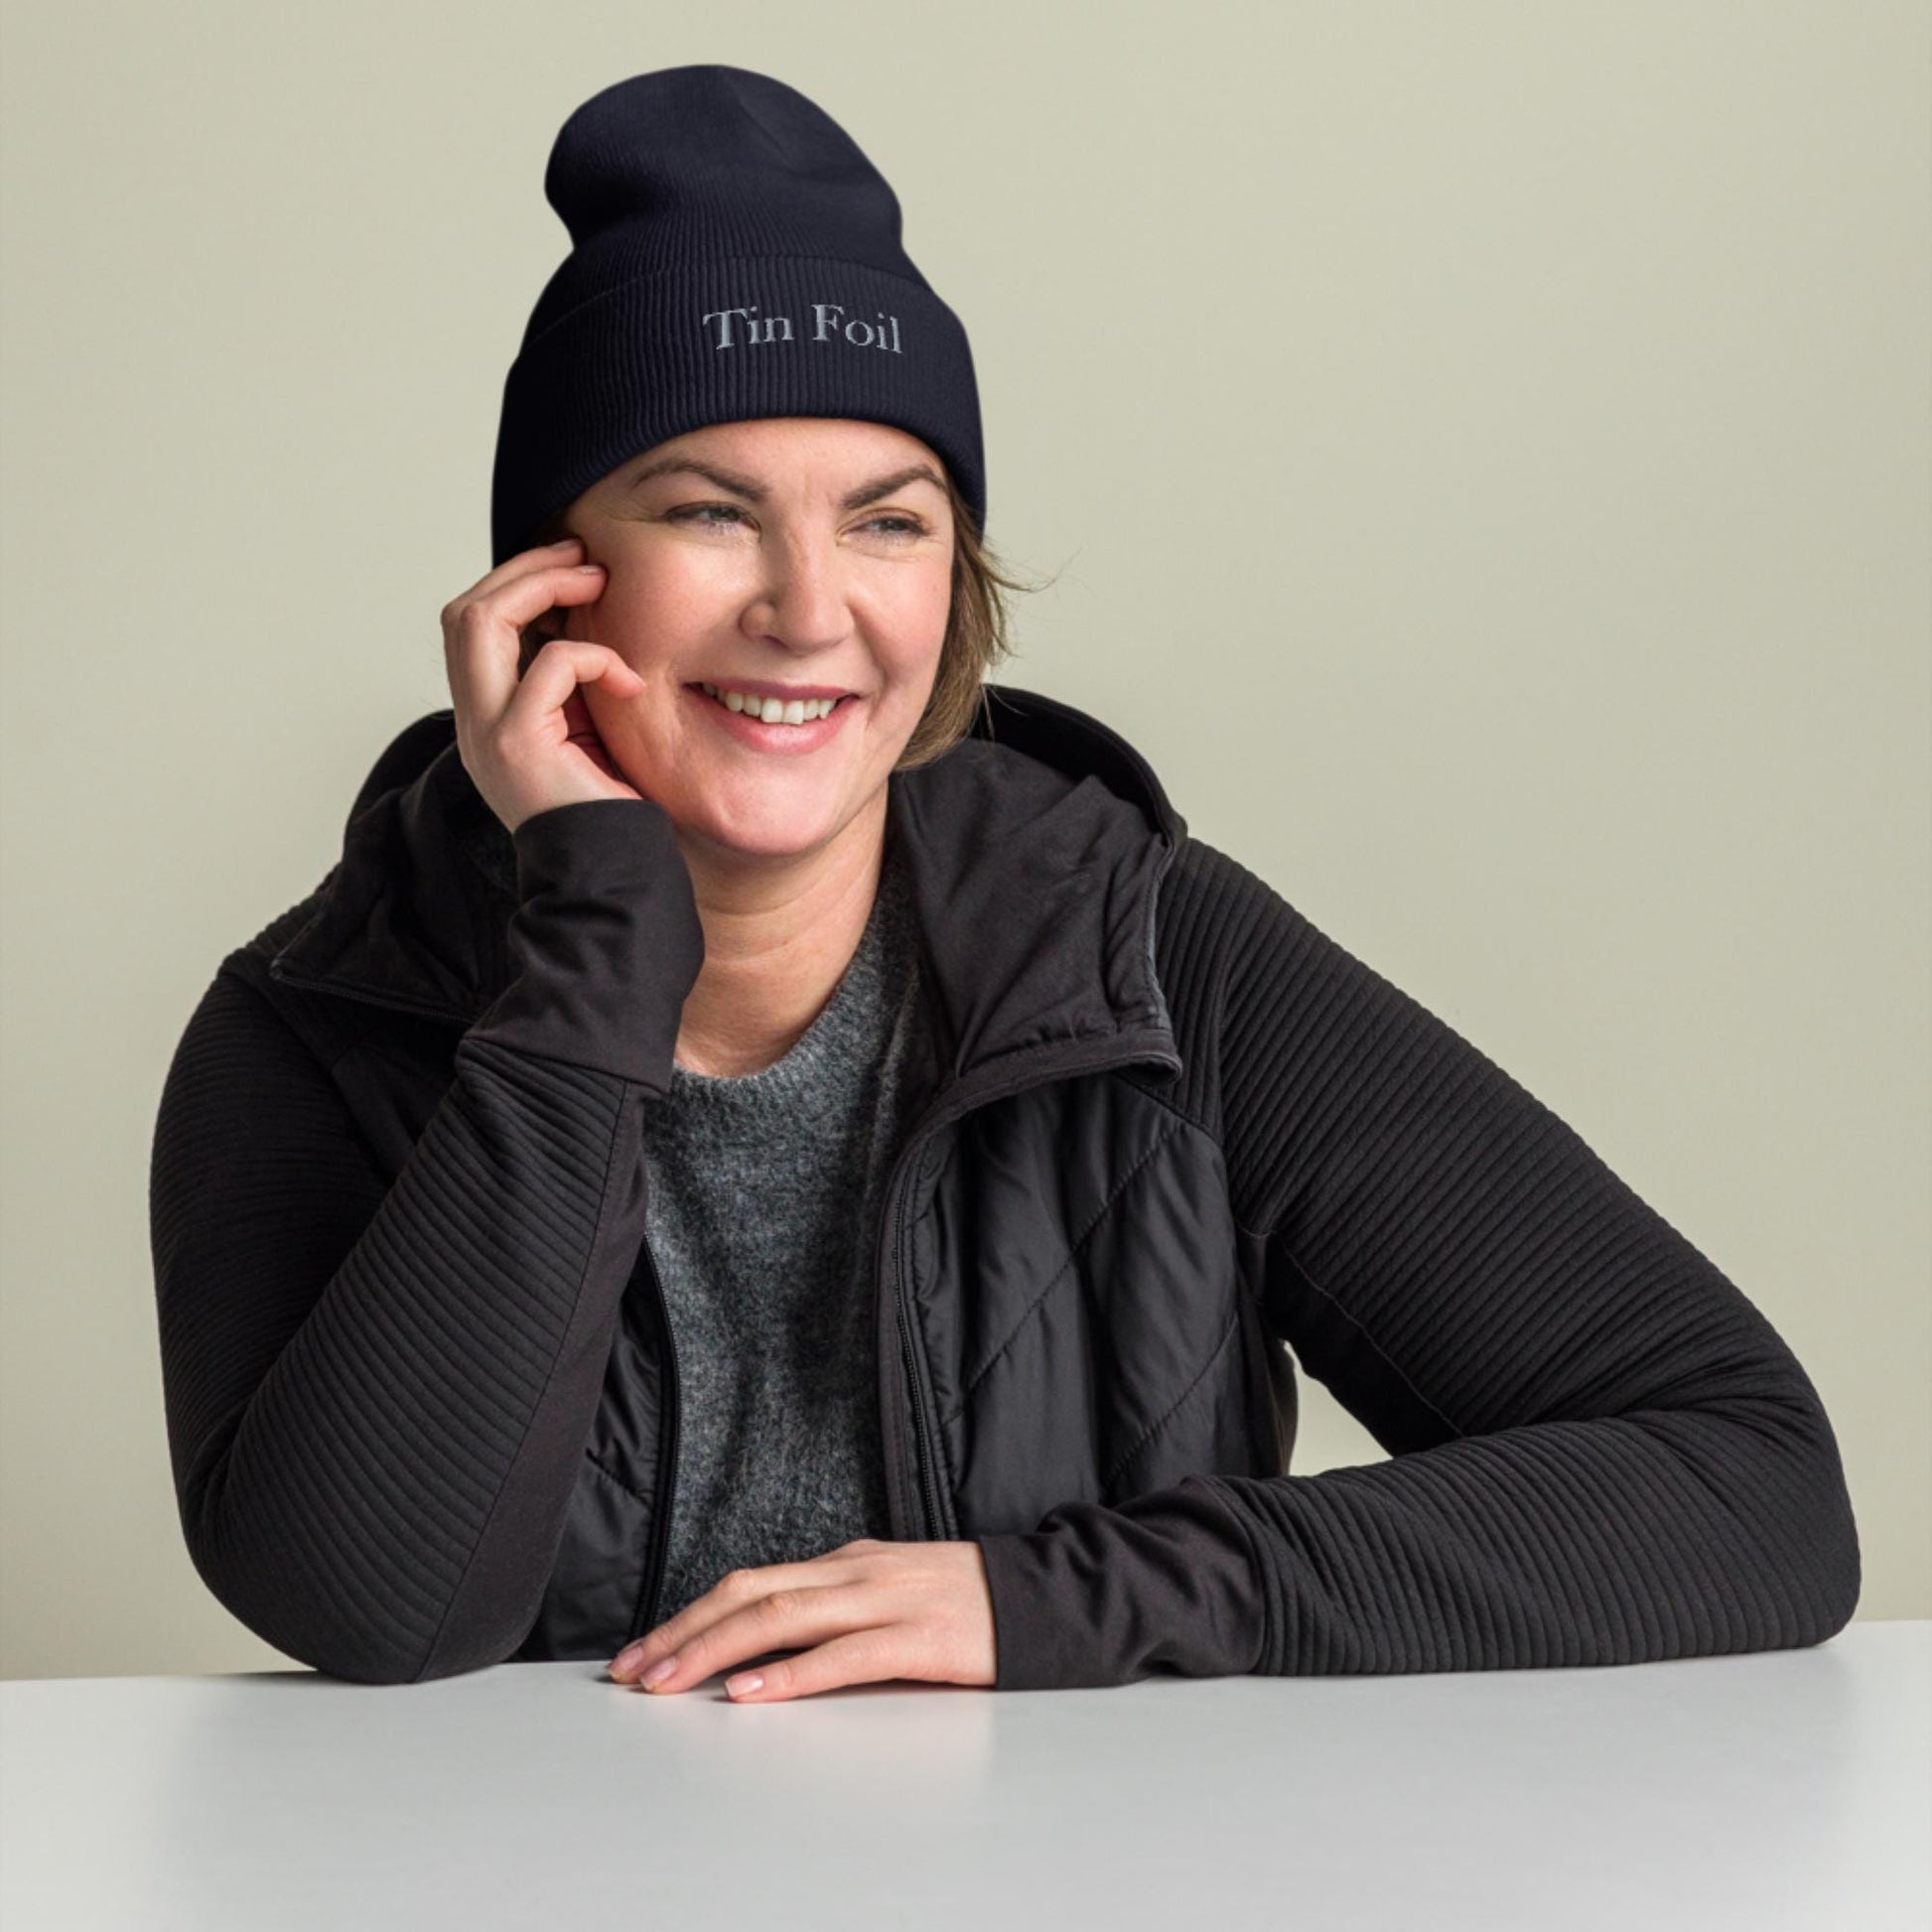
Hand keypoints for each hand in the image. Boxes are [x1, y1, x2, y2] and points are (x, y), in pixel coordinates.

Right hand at [441, 534, 648, 834]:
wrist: (608, 881)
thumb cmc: (610, 817)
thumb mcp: (585, 738)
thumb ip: (571, 690)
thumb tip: (587, 624)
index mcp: (485, 721)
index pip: (470, 629)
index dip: (514, 585)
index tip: (571, 567)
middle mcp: (474, 724)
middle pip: (462, 613)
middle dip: (523, 570)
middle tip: (583, 557)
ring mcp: (489, 733)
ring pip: (479, 621)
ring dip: (542, 587)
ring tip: (595, 582)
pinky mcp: (519, 744)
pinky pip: (551, 665)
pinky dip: (594, 658)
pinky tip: (630, 683)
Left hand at [607, 1539, 997, 1702]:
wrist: (1046, 1598)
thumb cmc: (966, 1606)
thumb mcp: (891, 1592)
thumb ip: (837, 1608)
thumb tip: (767, 1645)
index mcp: (847, 1562)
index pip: (750, 1581)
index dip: (690, 1616)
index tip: (643, 1650)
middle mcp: (856, 1572)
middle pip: (750, 1593)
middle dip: (683, 1632)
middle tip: (632, 1671)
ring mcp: (886, 1600)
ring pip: (781, 1617)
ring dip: (714, 1652)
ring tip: (669, 1682)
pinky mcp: (918, 1638)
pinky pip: (842, 1655)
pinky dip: (789, 1674)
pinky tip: (751, 1692)